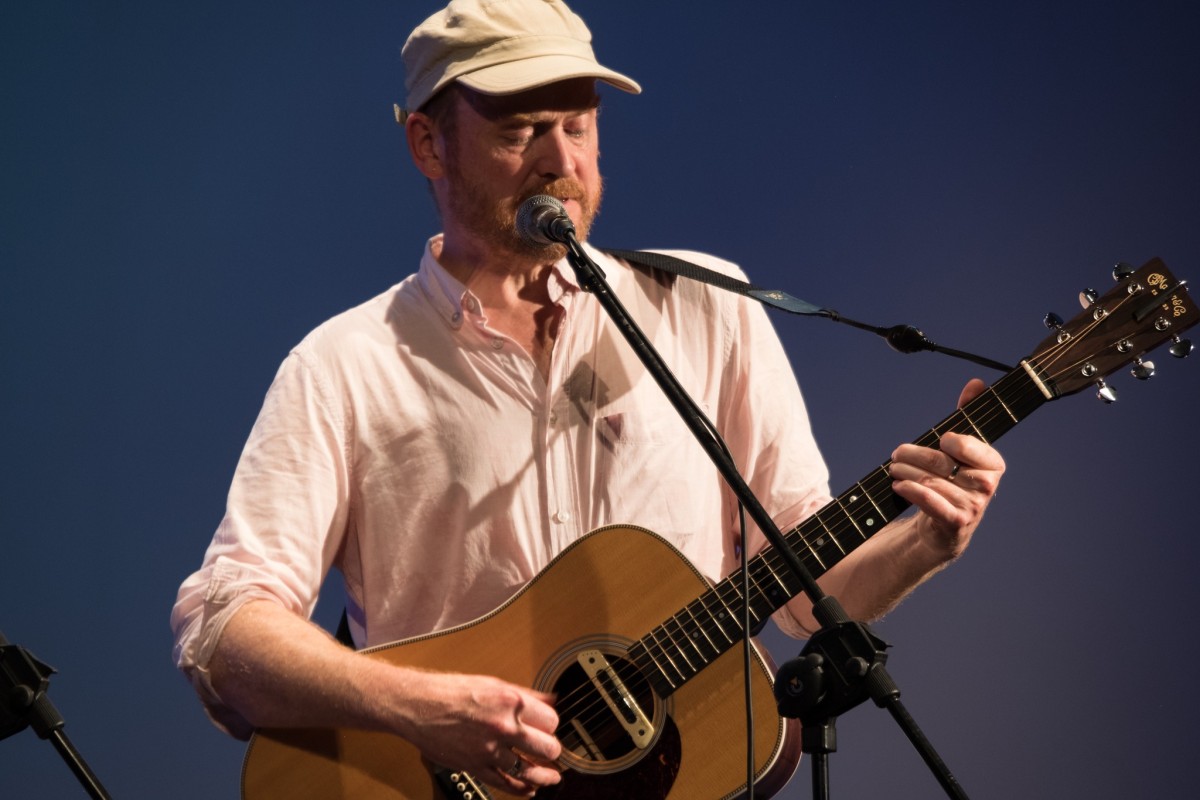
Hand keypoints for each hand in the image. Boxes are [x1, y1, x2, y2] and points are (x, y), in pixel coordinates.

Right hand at [399, 671, 561, 795]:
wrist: (416, 705)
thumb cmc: (448, 691)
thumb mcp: (492, 683)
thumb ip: (525, 693)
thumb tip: (549, 698)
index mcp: (510, 702)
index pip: (551, 721)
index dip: (552, 725)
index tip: (549, 727)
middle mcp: (503, 727)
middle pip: (547, 747)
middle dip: (552, 750)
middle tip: (551, 750)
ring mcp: (489, 750)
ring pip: (530, 771)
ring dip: (544, 775)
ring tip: (551, 777)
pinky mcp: (475, 766)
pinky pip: (505, 784)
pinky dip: (521, 789)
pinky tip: (529, 789)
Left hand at [889, 379, 1005, 559]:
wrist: (945, 526)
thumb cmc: (952, 480)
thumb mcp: (960, 448)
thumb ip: (966, 415)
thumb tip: (976, 383)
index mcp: (993, 464)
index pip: (968, 445)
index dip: (951, 441)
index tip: (940, 439)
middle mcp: (987, 486)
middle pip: (941, 462)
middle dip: (912, 455)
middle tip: (897, 453)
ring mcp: (973, 506)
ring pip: (930, 481)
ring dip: (904, 472)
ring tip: (893, 468)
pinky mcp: (956, 522)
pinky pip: (929, 500)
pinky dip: (909, 490)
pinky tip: (897, 485)